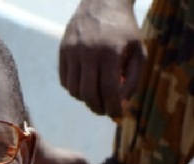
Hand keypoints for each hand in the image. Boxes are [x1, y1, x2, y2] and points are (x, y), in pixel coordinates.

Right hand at [59, 0, 145, 117]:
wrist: (102, 2)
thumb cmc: (124, 29)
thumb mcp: (138, 51)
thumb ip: (133, 78)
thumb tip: (122, 102)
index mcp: (110, 52)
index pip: (108, 90)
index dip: (112, 107)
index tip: (117, 115)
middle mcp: (88, 53)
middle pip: (88, 93)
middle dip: (97, 108)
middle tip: (104, 111)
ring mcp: (72, 52)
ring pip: (73, 89)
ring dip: (84, 99)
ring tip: (95, 98)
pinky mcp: (62, 51)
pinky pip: (64, 80)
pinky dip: (74, 89)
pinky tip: (84, 86)